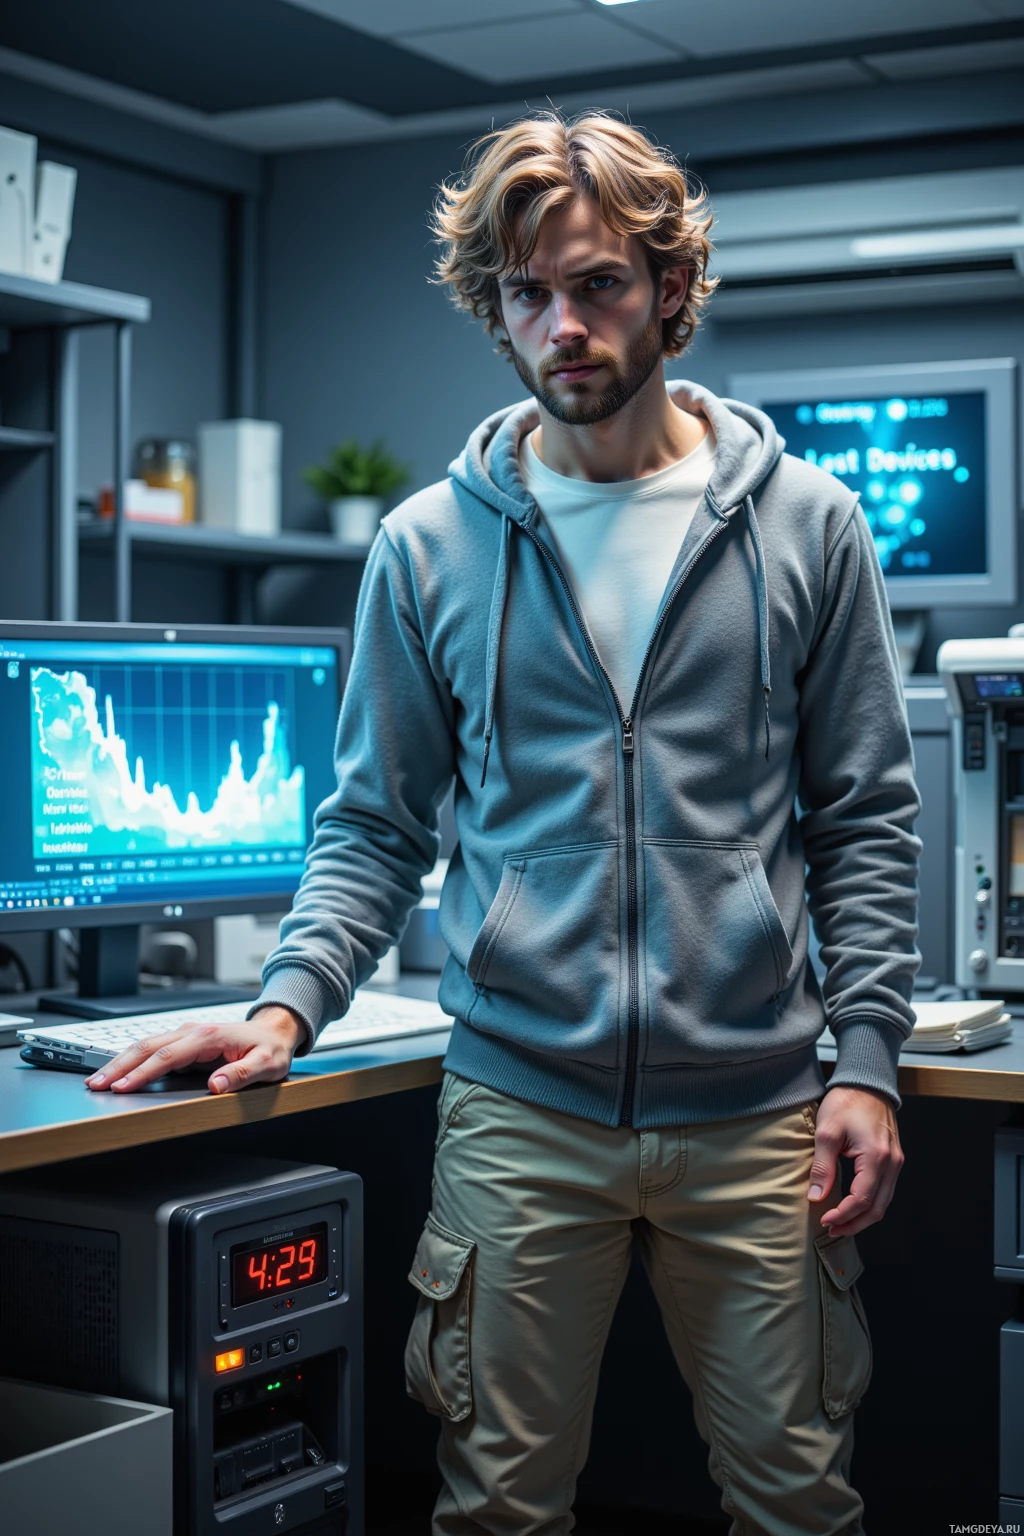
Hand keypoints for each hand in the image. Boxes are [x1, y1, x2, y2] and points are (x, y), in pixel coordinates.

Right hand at [84, 1006, 304, 1096]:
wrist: (275, 1031)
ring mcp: (187, 1034)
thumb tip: (215, 1086)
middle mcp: (193, 1031)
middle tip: (96, 1084)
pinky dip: (132, 1059)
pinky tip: (119, 1071)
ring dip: (120, 1062)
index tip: (123, 1087)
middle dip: (119, 1066)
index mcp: (209, 1037)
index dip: (143, 1073)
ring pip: (145, 1045)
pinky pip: (153, 1049)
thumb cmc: (271, 1049)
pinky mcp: (184, 1041)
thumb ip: (242, 1074)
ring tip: (98, 1079)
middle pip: (147, 1047)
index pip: (168, 1056)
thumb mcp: (267, 1065)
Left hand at [807, 1085, 903, 1237]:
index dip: (843, 1215)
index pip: (861, 1199)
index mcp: (876, 1156)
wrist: (866, 1081)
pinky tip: (853, 1205)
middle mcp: (892, 1163)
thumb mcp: (827, 1132)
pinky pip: (885, 1190)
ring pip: (884, 1202)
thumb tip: (816, 1197)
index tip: (824, 1220)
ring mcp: (896, 1161)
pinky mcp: (894, 1159)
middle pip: (877, 1208)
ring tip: (840, 1222)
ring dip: (863, 1216)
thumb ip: (822, 1167)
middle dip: (854, 1224)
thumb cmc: (846, 1101)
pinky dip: (870, 1203)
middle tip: (832, 1229)